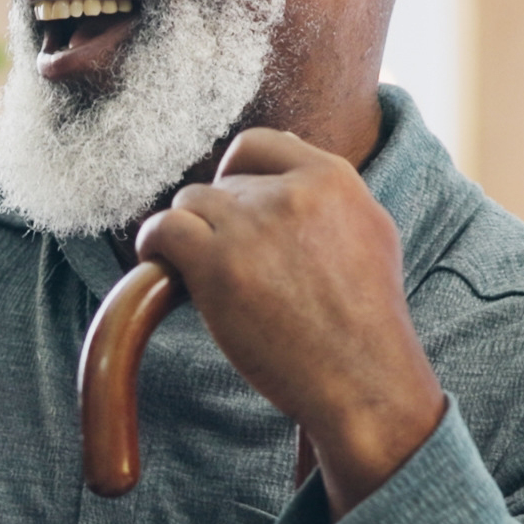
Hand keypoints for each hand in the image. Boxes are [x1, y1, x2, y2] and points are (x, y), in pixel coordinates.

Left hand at [132, 128, 444, 511]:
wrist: (362, 378)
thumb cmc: (367, 318)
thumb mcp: (371, 231)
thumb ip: (331, 189)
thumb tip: (289, 146)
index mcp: (333, 178)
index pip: (259, 145)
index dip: (238, 173)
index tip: (235, 207)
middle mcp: (291, 193)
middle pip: (223, 184)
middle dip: (220, 221)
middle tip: (231, 263)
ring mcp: (253, 226)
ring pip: (190, 202)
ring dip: (189, 234)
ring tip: (199, 270)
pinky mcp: (218, 264)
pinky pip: (162, 228)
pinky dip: (153, 243)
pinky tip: (159, 263)